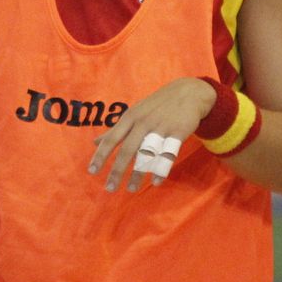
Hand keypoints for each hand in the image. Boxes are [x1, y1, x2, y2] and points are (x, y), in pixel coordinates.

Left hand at [87, 77, 214, 193]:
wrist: (189, 93)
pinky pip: (168, 155)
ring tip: (131, 189)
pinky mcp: (177, 133)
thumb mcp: (134, 113)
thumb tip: (94, 142)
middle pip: (127, 150)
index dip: (101, 155)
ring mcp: (161, 128)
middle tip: (109, 188)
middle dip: (117, 170)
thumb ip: (116, 130)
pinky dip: (161, 169)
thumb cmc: (156, 106)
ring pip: (147, 155)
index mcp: (130, 118)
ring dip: (137, 174)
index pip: (112, 138)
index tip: (92, 171)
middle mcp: (143, 123)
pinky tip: (155, 182)